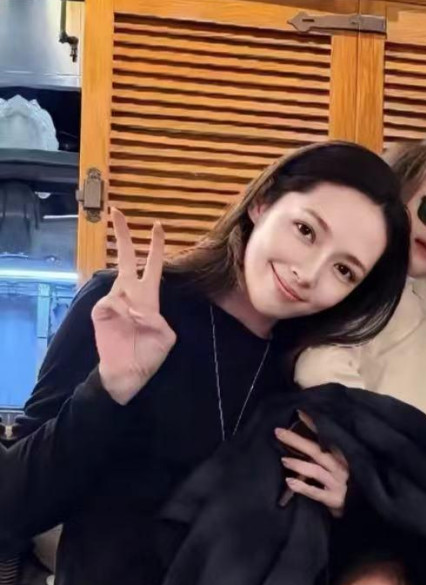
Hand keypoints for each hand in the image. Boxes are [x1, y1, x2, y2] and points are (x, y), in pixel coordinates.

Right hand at [92, 208, 175, 404]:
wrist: (127, 373)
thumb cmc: (147, 355)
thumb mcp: (165, 337)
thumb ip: (159, 319)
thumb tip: (141, 309)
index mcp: (148, 298)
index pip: (152, 266)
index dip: (155, 246)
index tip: (158, 225)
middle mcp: (130, 294)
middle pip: (126, 258)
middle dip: (123, 235)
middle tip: (118, 210)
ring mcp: (113, 301)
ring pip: (119, 284)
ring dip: (129, 302)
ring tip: (134, 325)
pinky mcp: (101, 310)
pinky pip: (113, 303)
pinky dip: (122, 313)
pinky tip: (124, 326)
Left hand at [275, 410, 348, 515]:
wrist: (360, 508)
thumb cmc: (346, 485)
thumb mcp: (340, 466)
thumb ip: (326, 454)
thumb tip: (302, 440)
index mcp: (342, 456)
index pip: (327, 437)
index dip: (314, 424)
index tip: (299, 412)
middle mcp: (341, 468)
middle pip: (317, 452)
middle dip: (298, 441)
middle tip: (279, 432)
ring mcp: (338, 484)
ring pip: (316, 471)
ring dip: (299, 464)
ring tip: (283, 460)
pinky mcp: (334, 499)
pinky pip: (316, 493)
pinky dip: (303, 487)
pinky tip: (290, 482)